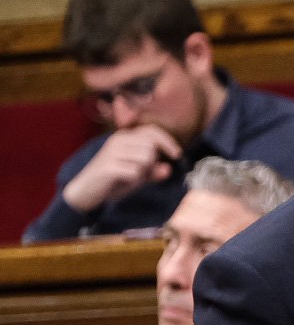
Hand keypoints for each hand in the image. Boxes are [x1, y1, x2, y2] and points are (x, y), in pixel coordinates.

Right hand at [61, 125, 182, 213]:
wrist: (84, 193)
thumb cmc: (113, 182)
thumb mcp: (137, 176)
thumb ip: (153, 172)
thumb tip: (168, 169)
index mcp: (124, 137)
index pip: (152, 131)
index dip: (168, 141)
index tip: (177, 154)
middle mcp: (117, 140)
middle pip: (151, 147)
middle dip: (152, 163)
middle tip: (138, 173)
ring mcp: (112, 152)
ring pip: (146, 159)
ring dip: (143, 173)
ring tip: (128, 177)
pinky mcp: (108, 166)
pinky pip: (136, 172)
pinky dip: (134, 181)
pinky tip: (122, 182)